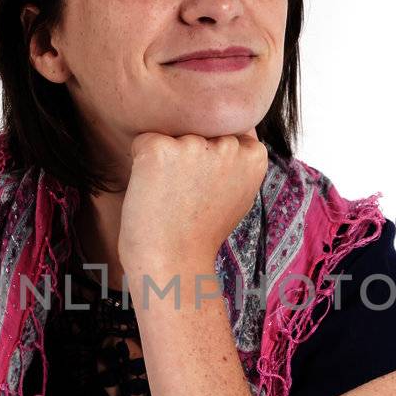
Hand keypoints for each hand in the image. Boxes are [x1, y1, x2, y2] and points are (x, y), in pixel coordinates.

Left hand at [117, 131, 268, 287]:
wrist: (174, 262)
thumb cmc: (202, 233)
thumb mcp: (240, 196)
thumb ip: (240, 163)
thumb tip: (239, 134)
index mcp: (253, 156)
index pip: (227, 133)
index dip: (211, 161)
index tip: (208, 190)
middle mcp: (228, 146)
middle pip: (199, 133)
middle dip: (190, 156)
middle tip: (188, 197)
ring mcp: (194, 146)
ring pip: (173, 137)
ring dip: (167, 160)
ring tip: (171, 196)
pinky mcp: (160, 150)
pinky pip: (144, 141)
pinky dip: (141, 163)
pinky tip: (153, 191)